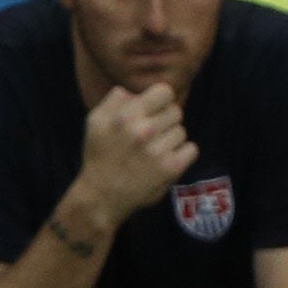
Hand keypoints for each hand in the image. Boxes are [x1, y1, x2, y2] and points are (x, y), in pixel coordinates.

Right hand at [78, 84, 197, 228]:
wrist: (102, 196)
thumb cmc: (100, 155)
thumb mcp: (96, 121)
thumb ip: (115, 99)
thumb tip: (135, 91)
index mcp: (127, 115)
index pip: (165, 91)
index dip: (161, 100)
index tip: (155, 110)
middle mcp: (144, 131)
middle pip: (176, 111)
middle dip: (166, 120)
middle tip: (153, 134)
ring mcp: (159, 150)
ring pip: (182, 131)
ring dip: (172, 139)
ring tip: (155, 150)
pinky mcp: (171, 168)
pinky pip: (192, 149)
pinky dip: (183, 154)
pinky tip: (167, 159)